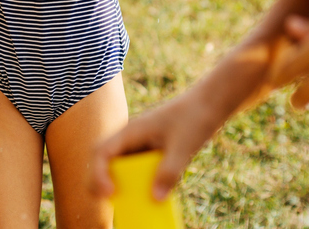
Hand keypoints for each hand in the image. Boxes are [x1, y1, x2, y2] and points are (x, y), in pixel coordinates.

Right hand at [92, 88, 224, 201]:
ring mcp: (142, 146)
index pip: (101, 152)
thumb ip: (169, 171)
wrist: (210, 103)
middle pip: (107, 163)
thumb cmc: (194, 117)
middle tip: (114, 202)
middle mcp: (132, 139)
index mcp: (131, 132)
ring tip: (138, 205)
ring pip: (123, 169)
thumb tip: (155, 199)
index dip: (98, 174)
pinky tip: (160, 196)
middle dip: (105, 183)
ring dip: (127, 186)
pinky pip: (142, 172)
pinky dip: (145, 185)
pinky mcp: (154, 153)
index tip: (109, 193)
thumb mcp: (183, 146)